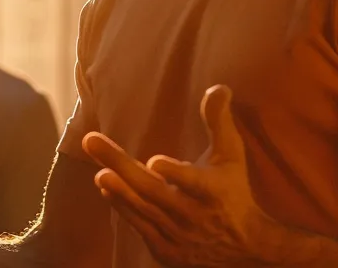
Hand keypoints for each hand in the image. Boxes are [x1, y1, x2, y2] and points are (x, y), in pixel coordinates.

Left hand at [83, 86, 305, 266]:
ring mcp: (179, 236)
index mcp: (214, 191)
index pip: (194, 183)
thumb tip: (218, 87)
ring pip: (143, 211)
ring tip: (99, 172)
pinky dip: (123, 207)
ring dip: (119, 191)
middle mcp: (194, 215)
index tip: (154, 162)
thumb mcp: (232, 157)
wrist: (245, 248)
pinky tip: (107, 187)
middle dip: (121, 166)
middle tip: (92, 141)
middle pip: (153, 191)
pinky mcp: (166, 250)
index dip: (175, 174)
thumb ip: (220, 122)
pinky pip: (140, 227)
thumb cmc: (234, 192)